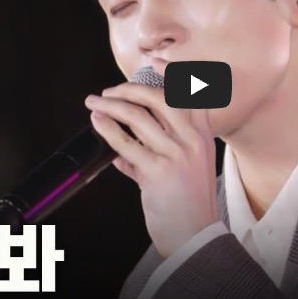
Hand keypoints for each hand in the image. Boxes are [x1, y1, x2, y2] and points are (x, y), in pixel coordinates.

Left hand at [85, 83, 218, 257]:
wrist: (195, 236)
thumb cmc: (189, 205)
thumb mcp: (186, 171)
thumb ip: (159, 154)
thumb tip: (124, 153)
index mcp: (203, 136)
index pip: (188, 94)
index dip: (171, 74)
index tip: (155, 61)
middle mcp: (192, 140)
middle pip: (159, 97)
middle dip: (129, 89)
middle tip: (108, 91)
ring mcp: (176, 154)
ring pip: (138, 116)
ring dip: (110, 105)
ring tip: (94, 103)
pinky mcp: (157, 171)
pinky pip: (125, 143)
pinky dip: (107, 129)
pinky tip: (97, 122)